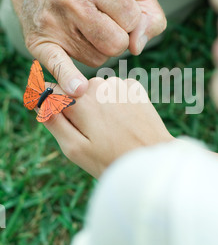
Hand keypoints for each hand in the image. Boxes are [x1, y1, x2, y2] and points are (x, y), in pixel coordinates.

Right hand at [9, 0, 166, 95]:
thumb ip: (149, 15)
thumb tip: (137, 46)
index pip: (132, 20)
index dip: (131, 21)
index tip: (117, 13)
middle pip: (116, 44)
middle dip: (118, 40)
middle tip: (104, 27)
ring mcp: (53, 22)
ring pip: (97, 60)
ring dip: (99, 52)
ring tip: (85, 32)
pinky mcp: (40, 43)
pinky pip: (59, 66)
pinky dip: (70, 79)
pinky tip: (78, 89)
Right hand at [43, 77, 173, 177]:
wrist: (152, 161)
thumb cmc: (111, 160)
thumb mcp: (75, 149)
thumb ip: (54, 121)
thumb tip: (38, 101)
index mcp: (79, 100)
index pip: (52, 92)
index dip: (54, 107)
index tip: (62, 121)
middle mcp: (98, 85)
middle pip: (76, 93)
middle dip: (80, 110)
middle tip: (94, 135)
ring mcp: (119, 84)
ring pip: (97, 92)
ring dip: (100, 106)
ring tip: (113, 131)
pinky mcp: (135, 88)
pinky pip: (117, 91)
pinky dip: (118, 103)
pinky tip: (126, 122)